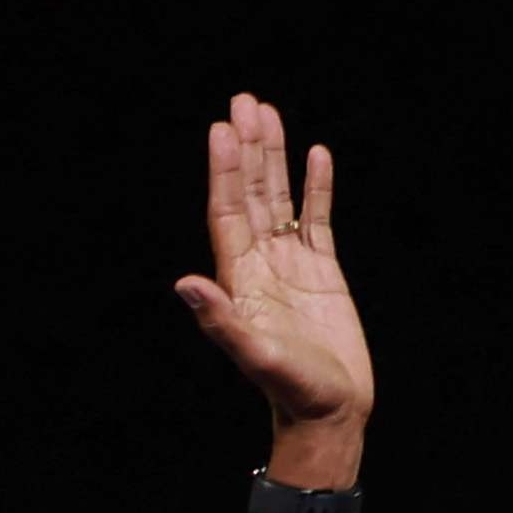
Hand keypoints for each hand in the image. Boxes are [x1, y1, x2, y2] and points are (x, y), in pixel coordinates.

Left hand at [175, 94, 374, 448]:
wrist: (328, 411)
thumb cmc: (291, 390)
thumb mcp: (254, 354)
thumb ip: (220, 319)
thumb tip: (185, 284)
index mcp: (240, 279)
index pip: (228, 212)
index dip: (225, 172)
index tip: (222, 130)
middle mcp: (261, 265)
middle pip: (251, 194)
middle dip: (248, 148)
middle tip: (244, 101)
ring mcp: (292, 266)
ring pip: (281, 198)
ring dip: (275, 157)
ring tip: (269, 113)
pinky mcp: (323, 272)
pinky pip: (318, 219)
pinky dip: (317, 188)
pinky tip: (316, 155)